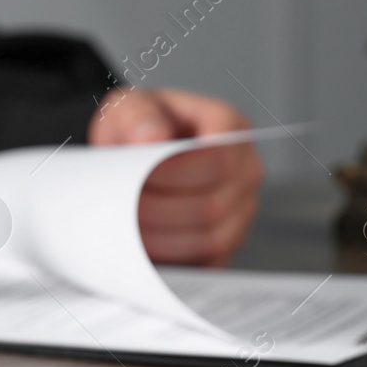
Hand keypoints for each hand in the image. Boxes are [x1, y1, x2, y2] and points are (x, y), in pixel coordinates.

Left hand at [89, 88, 262, 266]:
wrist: (135, 150)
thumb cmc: (138, 126)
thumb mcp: (129, 105)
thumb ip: (138, 116)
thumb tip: (152, 138)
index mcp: (229, 125)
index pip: (217, 158)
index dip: (176, 175)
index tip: (137, 179)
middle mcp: (246, 167)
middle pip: (214, 204)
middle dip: (161, 211)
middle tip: (120, 211)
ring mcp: (243, 206)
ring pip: (214, 238)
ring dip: (165, 240)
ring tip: (126, 232)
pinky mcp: (230, 237)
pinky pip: (210, 260)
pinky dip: (176, 259)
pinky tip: (143, 250)